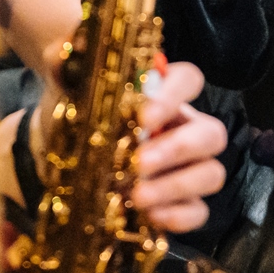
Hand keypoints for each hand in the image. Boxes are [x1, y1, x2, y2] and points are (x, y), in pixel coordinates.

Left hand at [30, 57, 224, 232]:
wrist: (61, 151)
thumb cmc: (77, 112)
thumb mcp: (67, 87)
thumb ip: (64, 66)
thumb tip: (62, 55)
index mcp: (164, 94)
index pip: (189, 80)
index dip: (175, 96)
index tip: (143, 116)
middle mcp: (184, 128)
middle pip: (211, 133)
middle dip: (178, 149)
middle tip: (138, 163)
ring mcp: (187, 167)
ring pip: (211, 174)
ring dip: (177, 186)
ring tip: (137, 196)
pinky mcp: (180, 202)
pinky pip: (198, 211)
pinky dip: (179, 217)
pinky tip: (150, 216)